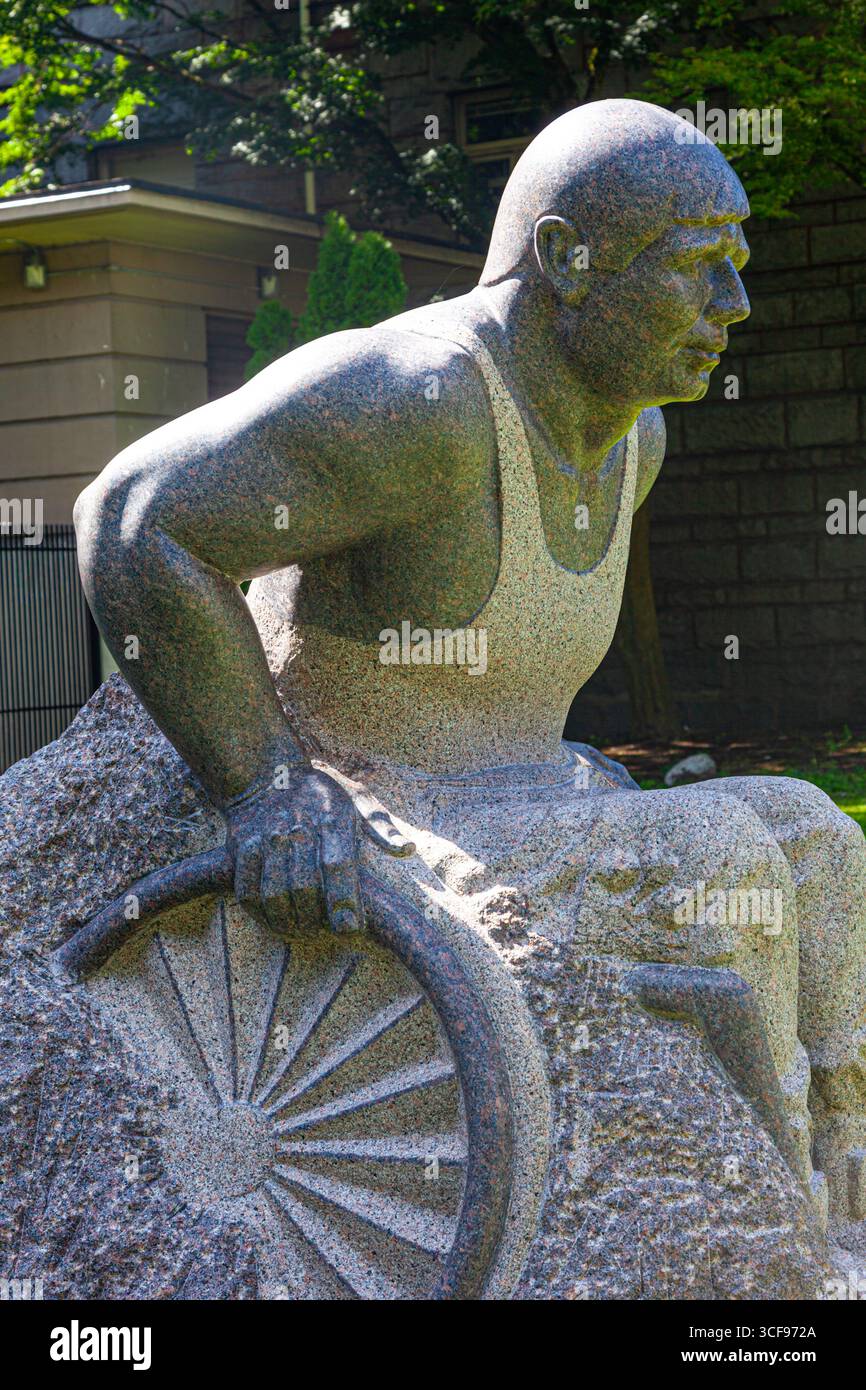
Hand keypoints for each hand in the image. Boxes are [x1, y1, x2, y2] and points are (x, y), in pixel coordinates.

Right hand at [225, 765, 413, 934]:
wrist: (267, 775)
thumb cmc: (322, 794)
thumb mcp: (358, 800)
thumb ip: (381, 828)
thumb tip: (407, 850)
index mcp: (331, 818)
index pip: (338, 865)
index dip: (343, 900)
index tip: (349, 928)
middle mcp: (297, 828)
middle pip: (303, 886)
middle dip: (313, 918)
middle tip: (321, 934)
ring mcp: (266, 838)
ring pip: (272, 893)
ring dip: (285, 920)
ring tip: (298, 932)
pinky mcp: (241, 846)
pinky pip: (245, 889)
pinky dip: (257, 912)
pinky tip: (271, 919)